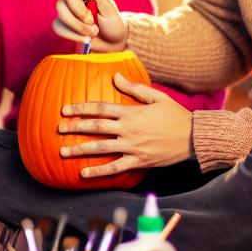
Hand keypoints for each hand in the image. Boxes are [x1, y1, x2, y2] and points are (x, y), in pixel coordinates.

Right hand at [51, 0, 126, 51]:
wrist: (112, 42)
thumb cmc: (112, 22)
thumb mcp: (108, 9)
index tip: (94, 6)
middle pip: (62, 0)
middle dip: (79, 15)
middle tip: (93, 23)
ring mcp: (66, 11)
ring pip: (60, 15)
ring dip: (78, 27)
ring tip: (93, 33)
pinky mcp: (62, 25)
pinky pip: (58, 28)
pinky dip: (73, 35)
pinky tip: (86, 39)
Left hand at [56, 74, 190, 177]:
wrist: (193, 138)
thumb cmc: (175, 115)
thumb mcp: (156, 97)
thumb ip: (134, 88)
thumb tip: (115, 76)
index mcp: (131, 113)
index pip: (100, 108)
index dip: (80, 108)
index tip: (64, 110)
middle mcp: (128, 130)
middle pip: (95, 127)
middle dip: (74, 127)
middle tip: (58, 129)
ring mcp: (132, 147)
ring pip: (101, 148)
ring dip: (80, 150)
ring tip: (62, 152)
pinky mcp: (138, 162)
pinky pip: (114, 168)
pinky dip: (98, 172)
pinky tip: (83, 174)